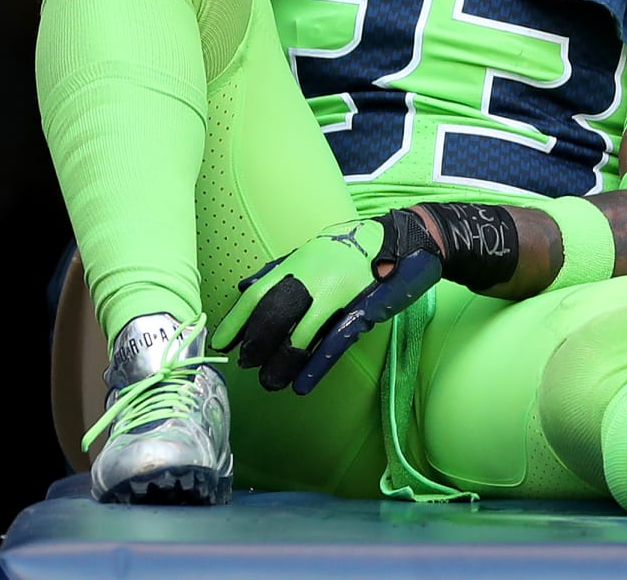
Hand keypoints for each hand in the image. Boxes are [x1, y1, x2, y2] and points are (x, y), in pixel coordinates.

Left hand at [212, 209, 442, 394]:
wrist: (405, 240)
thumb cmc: (355, 245)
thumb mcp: (313, 250)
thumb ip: (279, 269)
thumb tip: (245, 288)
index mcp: (298, 262)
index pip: (257, 294)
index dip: (236, 321)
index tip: (220, 343)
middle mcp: (313, 276)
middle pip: (273, 316)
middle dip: (256, 344)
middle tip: (245, 364)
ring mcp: (337, 294)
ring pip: (300, 336)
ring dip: (281, 363)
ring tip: (270, 382)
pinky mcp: (361, 310)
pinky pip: (333, 344)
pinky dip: (315, 367)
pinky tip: (300, 385)